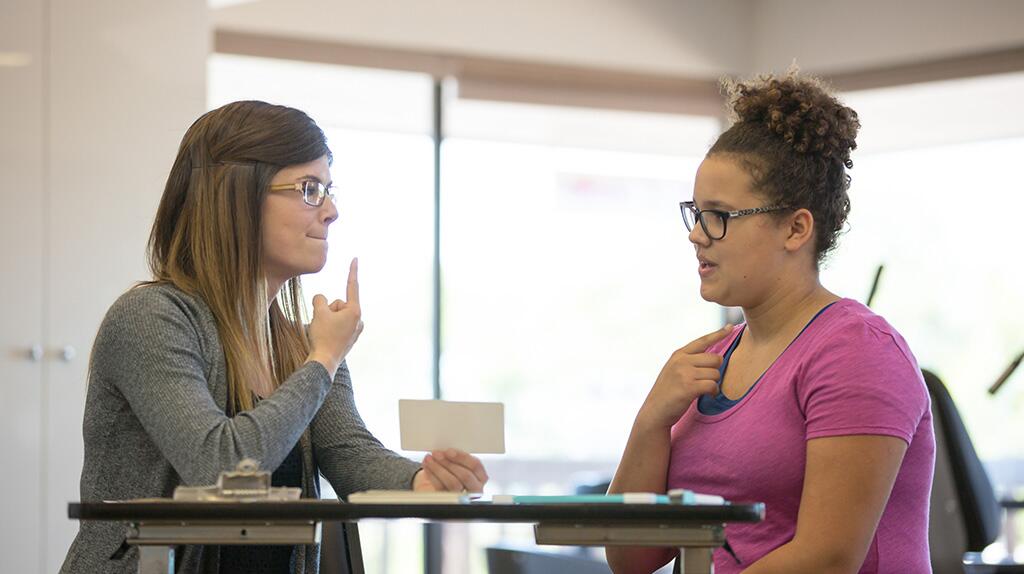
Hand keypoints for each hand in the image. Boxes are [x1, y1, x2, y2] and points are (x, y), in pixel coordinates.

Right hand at [307, 258, 362, 373]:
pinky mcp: (349, 339)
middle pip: (338, 304)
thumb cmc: (323, 337)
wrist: (323, 362)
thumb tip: (321, 299)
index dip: (352, 271)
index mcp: (355, 311)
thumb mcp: (318, 312)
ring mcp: (355, 330)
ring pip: (335, 315)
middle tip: (323, 324)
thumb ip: (319, 299)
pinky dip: (329, 328)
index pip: (352, 286)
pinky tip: (326, 338)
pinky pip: (336, 326)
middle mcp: (358, 320)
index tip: (355, 258)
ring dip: (327, 320)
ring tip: (324, 333)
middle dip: (328, 310)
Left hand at [412, 449, 488, 492]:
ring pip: (453, 483)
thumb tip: (446, 449)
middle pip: (465, 475)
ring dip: (438, 468)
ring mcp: (463, 495)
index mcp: (480, 476)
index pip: (476, 466)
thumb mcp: (458, 462)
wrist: (439, 485)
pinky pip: (441, 488)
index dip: (462, 457)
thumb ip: (457, 456)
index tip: (449, 451)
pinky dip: (432, 474)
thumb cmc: (452, 470)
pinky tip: (427, 466)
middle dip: (449, 462)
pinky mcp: (449, 499)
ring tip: (430, 458)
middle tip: (437, 453)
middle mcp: (475, 488)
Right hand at [636, 324, 733, 430]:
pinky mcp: (689, 387)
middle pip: (715, 358)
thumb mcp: (673, 370)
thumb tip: (714, 357)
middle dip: (715, 371)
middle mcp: (681, 361)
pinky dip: (713, 392)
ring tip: (705, 390)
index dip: (718, 334)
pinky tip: (707, 395)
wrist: (655, 412)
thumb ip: (689, 361)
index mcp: (679, 354)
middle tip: (707, 380)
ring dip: (714, 384)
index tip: (730, 327)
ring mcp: (684, 373)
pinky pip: (712, 385)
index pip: (702, 341)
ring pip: (715, 373)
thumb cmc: (668, 392)